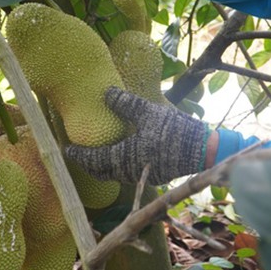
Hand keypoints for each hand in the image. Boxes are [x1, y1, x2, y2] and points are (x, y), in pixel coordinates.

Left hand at [64, 87, 210, 184]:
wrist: (202, 150)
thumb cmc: (173, 131)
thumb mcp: (148, 112)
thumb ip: (125, 103)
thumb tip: (105, 92)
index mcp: (123, 157)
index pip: (93, 159)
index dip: (78, 154)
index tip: (68, 148)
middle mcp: (128, 172)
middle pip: (101, 172)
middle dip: (88, 164)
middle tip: (79, 153)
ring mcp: (142, 177)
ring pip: (114, 175)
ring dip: (103, 166)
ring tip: (98, 154)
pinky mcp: (154, 176)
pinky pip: (128, 174)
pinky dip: (118, 166)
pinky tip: (122, 155)